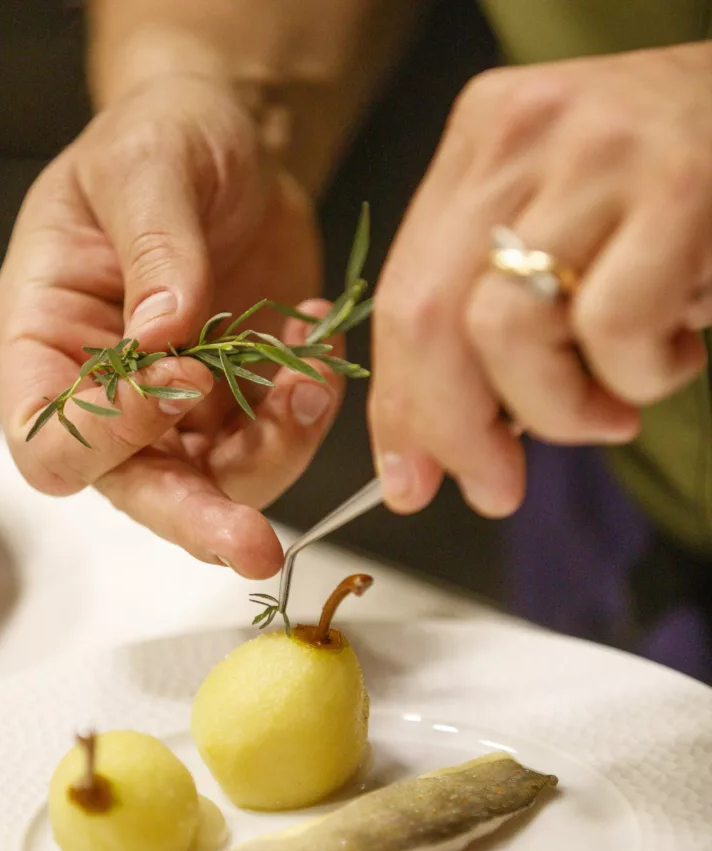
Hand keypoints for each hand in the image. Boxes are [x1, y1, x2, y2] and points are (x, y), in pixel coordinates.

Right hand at [0, 75, 343, 577]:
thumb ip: (153, 247)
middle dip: (200, 518)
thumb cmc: (163, 138)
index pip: (55, 439)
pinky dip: (307, 413)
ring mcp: (179, 407)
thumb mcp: (146, 165)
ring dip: (278, 451)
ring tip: (309, 379)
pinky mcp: (242, 402)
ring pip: (223, 482)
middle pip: (140, 490)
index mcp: (47, 341)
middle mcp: (108, 392)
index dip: (110, 433)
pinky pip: (278, 442)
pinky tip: (316, 347)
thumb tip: (164, 334)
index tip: (181, 374)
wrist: (235, 141)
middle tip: (257, 548)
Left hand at [370, 43, 711, 517]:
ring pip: (511, 332)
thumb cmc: (667, 198)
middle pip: (429, 319)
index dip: (400, 407)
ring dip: (560, 409)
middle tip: (496, 488)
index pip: (399, 297)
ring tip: (614, 405)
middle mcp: (522, 134)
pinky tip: (678, 348)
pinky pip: (615, 329)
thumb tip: (424, 457)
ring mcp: (596, 154)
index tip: (409, 481)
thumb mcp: (558, 234)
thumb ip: (486, 319)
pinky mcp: (678, 186)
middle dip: (455, 432)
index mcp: (479, 143)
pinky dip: (643, 374)